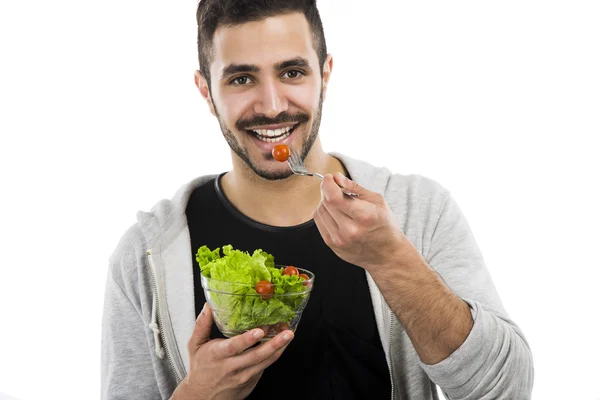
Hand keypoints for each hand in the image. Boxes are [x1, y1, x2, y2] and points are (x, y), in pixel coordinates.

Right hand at [172, 304, 293, 399]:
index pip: (234, 347)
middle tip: (287, 333)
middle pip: (255, 356)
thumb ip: (202, 324)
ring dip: (279, 349)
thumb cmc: (200, 368)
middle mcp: (232, 367)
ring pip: (264, 362)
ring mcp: (243, 376)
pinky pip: (265, 367)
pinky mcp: (251, 381)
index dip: (247, 340)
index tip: (259, 331)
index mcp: (217, 355)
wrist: (202, 397)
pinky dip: (274, 355)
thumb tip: (208, 306)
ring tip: (288, 336)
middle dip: (273, 344)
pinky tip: (281, 344)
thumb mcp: (195, 345)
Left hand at [313, 173, 407, 270]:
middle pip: (326, 202)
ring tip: (338, 202)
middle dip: (327, 190)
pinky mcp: (332, 245)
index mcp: (364, 216)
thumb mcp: (377, 201)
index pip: (334, 197)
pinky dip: (324, 213)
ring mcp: (339, 240)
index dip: (328, 184)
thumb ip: (354, 187)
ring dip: (325, 201)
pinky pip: (319, 222)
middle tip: (335, 187)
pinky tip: (335, 212)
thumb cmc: (385, 226)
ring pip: (319, 211)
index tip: (329, 178)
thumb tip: (337, 177)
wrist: (387, 255)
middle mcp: (350, 230)